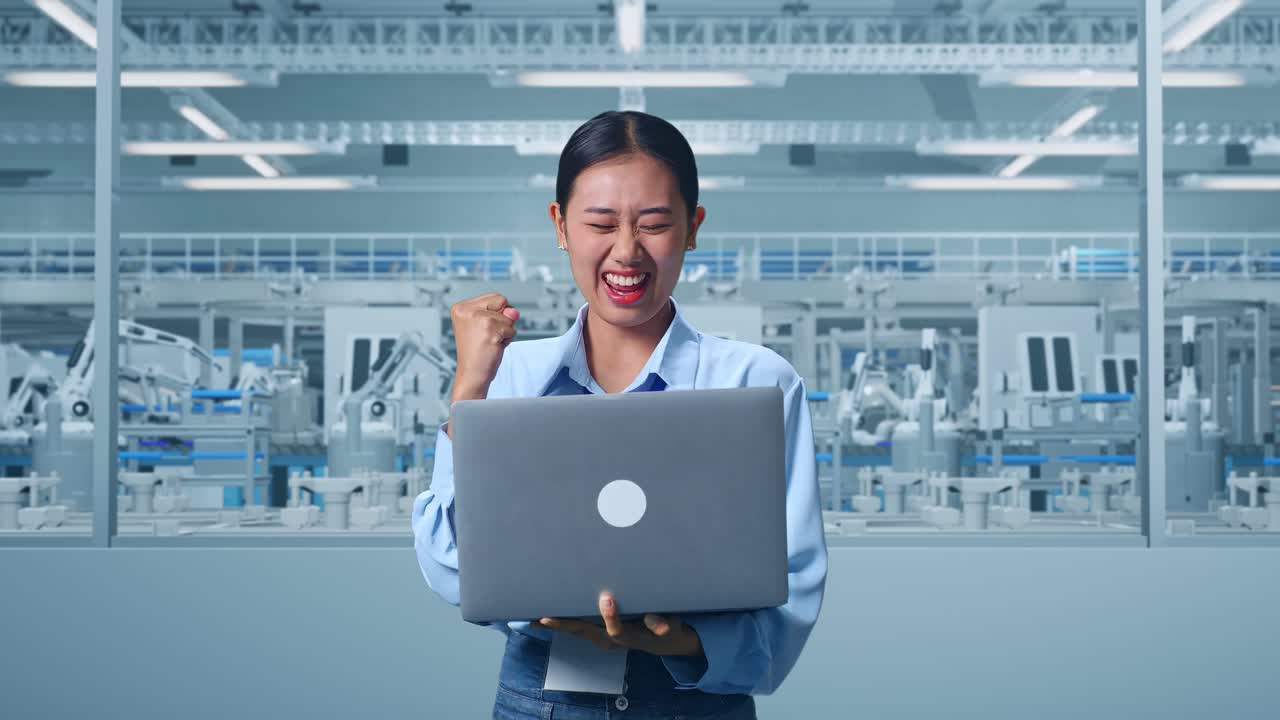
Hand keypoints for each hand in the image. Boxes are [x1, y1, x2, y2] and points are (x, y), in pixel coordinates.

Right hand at [449, 292, 518, 403]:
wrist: (471, 374)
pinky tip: (493, 347)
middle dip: (502, 319)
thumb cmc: (477, 352)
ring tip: (489, 342)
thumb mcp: (486, 326)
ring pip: (508, 318)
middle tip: (486, 336)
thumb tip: (514, 312)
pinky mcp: (490, 329)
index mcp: (461, 308)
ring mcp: (478, 318)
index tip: (482, 329)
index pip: (494, 297)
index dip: (497, 313)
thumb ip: (501, 313)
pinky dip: (507, 340)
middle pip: (503, 301)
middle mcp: (467, 310)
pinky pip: (511, 330)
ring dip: (504, 332)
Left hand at [539, 592, 703, 657]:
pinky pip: (574, 629)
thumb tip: (663, 628)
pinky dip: (557, 624)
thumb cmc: (664, 626)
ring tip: (532, 618)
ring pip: (575, 631)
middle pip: (585, 632)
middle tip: (545, 618)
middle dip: (564, 624)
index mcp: (628, 635)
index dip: (611, 616)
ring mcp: (600, 637)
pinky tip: (539, 619)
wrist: (660, 640)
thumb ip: (660, 622)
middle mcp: (610, 639)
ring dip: (554, 625)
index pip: (616, 629)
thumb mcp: (669, 623)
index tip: (607, 598)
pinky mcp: (595, 633)